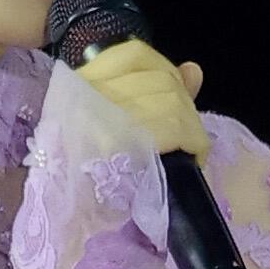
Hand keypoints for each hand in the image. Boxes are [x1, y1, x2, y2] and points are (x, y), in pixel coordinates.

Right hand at [71, 36, 205, 159]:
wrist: (73, 214)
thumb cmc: (95, 169)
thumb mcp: (119, 119)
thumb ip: (160, 86)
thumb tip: (194, 69)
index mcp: (82, 82)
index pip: (135, 54)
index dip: (163, 71)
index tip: (169, 96)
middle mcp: (90, 93)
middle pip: (162, 80)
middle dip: (182, 106)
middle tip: (180, 135)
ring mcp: (105, 117)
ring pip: (174, 103)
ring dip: (190, 128)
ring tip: (184, 148)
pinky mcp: (122, 144)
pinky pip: (178, 129)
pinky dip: (196, 142)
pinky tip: (195, 155)